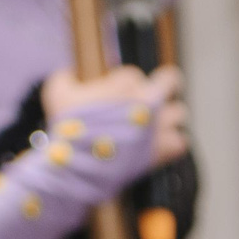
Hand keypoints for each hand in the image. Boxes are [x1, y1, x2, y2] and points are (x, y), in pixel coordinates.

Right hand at [40, 64, 188, 168]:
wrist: (79, 164)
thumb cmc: (69, 126)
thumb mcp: (57, 93)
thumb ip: (65, 77)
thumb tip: (70, 74)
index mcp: (126, 83)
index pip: (134, 75)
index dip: (125, 85)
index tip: (117, 97)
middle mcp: (148, 99)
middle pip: (172, 81)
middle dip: (166, 86)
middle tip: (158, 95)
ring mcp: (158, 125)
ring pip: (179, 113)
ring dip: (169, 118)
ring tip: (157, 126)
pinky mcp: (162, 150)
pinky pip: (181, 142)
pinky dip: (173, 145)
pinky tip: (162, 147)